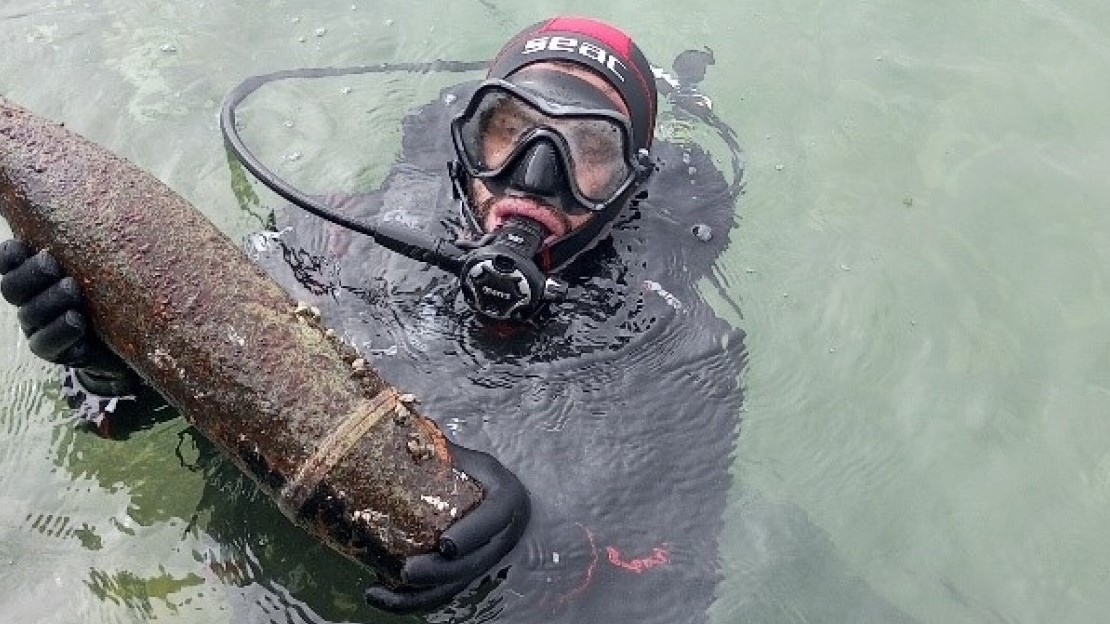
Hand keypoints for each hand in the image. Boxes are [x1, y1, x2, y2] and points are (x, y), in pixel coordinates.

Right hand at [0, 240, 131, 388]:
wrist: (136, 336)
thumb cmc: (119, 287)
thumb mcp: (108, 260)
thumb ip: (99, 238)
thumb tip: (109, 186)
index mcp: (37, 274)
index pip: (10, 262)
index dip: (9, 256)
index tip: (20, 245)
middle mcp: (32, 299)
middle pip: (12, 288)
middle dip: (30, 274)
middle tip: (53, 264)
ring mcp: (42, 327)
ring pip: (30, 314)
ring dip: (50, 301)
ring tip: (73, 290)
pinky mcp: (58, 352)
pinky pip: (46, 344)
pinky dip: (60, 332)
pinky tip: (77, 321)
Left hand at [364, 441, 529, 612]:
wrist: (494, 491)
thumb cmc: (474, 469)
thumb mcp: (466, 455)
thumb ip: (440, 448)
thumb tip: (397, 417)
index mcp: (507, 500)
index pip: (495, 520)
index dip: (472, 534)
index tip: (446, 544)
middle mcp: (501, 537)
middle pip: (473, 564)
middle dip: (439, 572)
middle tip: (406, 570)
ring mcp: (484, 560)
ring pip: (454, 587)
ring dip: (417, 597)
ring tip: (378, 592)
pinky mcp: (466, 575)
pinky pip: (442, 595)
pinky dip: (412, 600)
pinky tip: (379, 595)